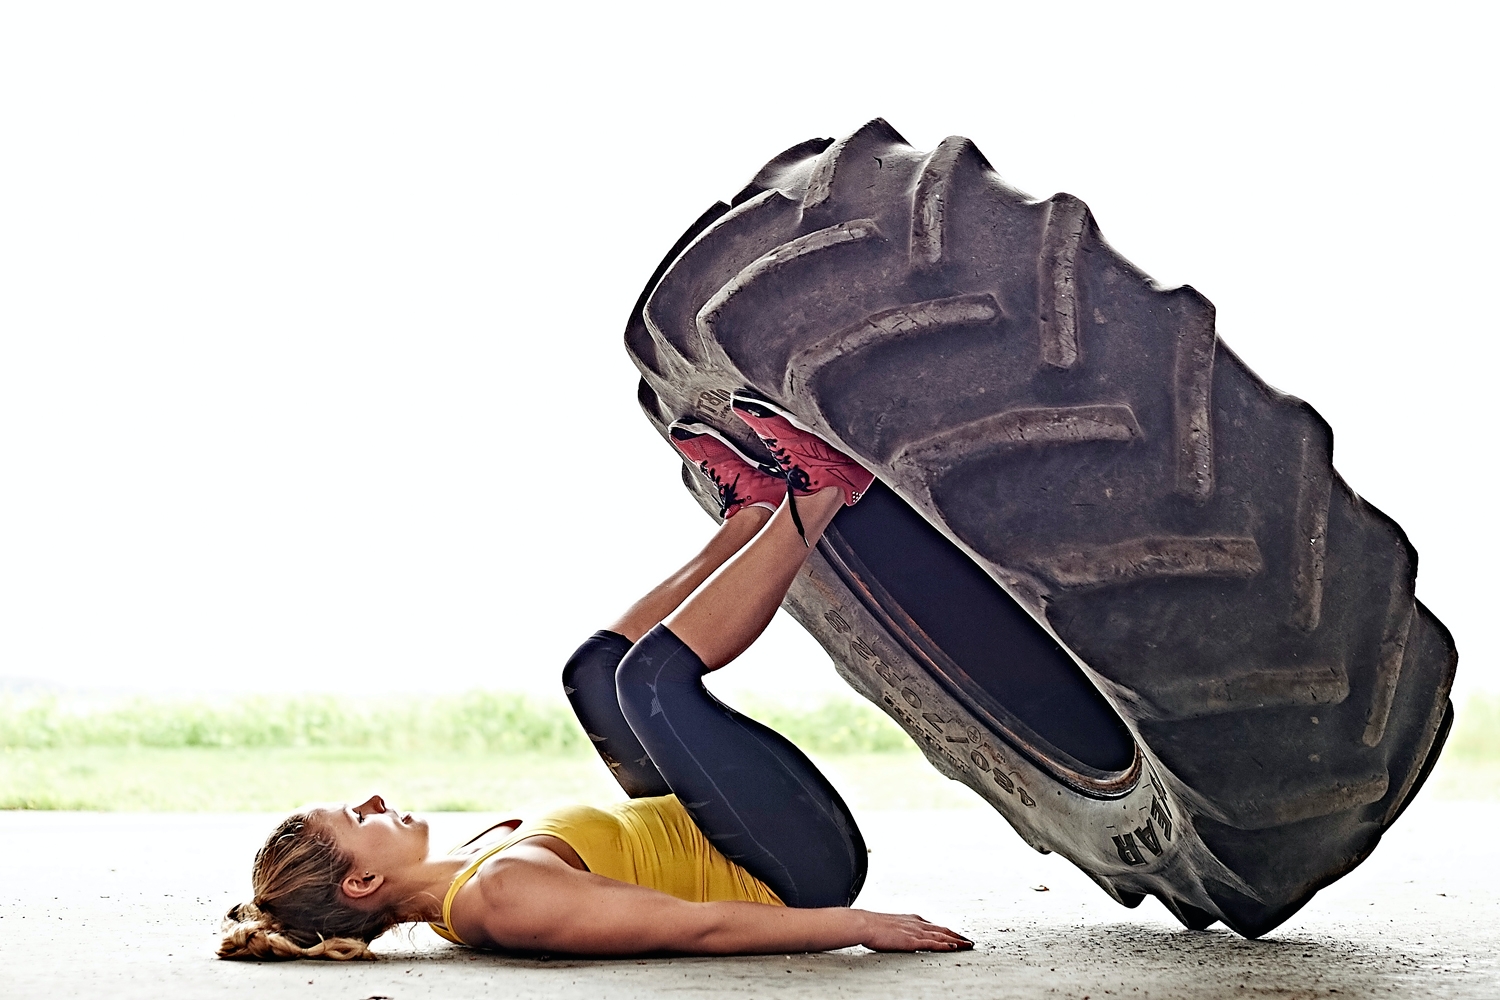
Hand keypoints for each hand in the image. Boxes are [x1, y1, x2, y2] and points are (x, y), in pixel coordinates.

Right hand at [857, 910, 973, 951]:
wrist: (864, 924)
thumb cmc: (872, 926)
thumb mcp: (890, 926)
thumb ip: (899, 930)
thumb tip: (899, 935)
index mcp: (912, 920)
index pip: (934, 926)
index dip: (947, 931)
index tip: (956, 935)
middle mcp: (917, 924)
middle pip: (943, 930)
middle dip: (957, 935)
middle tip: (968, 941)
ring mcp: (916, 932)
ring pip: (942, 936)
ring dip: (957, 940)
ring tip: (968, 945)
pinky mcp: (913, 941)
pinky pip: (933, 944)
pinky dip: (945, 945)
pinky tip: (955, 947)